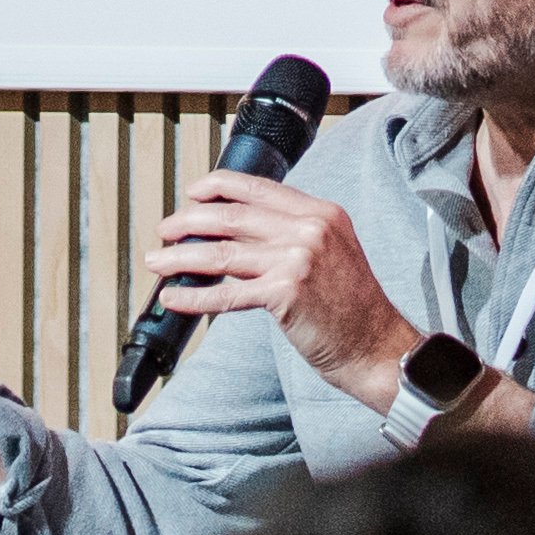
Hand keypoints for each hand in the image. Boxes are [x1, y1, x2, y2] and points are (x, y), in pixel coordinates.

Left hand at [147, 174, 420, 404]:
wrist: (377, 347)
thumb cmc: (353, 307)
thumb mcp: (332, 252)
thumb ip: (292, 235)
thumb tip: (236, 233)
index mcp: (321, 213)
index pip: (259, 188)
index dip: (218, 187)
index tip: (192, 192)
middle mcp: (310, 229)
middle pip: (233, 217)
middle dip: (189, 221)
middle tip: (165, 229)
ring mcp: (298, 260)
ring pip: (222, 254)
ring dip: (181, 257)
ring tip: (157, 261)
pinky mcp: (286, 294)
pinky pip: (227, 294)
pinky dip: (194, 296)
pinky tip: (173, 296)